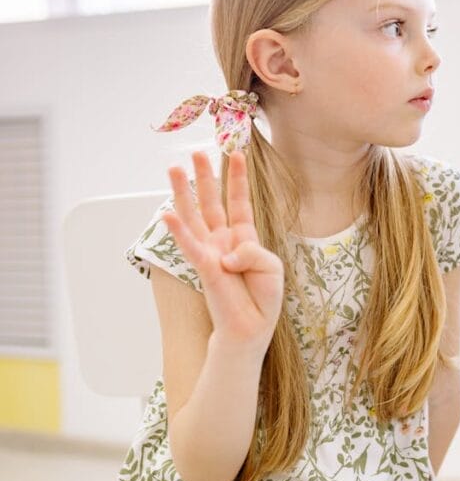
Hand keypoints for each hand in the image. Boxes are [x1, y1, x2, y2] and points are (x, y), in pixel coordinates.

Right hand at [163, 151, 283, 350]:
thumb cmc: (262, 298)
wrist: (251, 328)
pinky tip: (166, 214)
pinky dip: (179, 231)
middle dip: (205, 176)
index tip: (237, 153)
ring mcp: (210, 252)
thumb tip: (227, 254)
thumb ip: (254, 252)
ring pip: (194, 216)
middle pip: (211, 202)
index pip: (239, 202)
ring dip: (183, 192)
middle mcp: (223, 240)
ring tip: (174, 168)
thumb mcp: (271, 267)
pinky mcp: (204, 268)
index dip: (237, 179)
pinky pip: (190, 246)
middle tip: (196, 152)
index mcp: (243, 238)